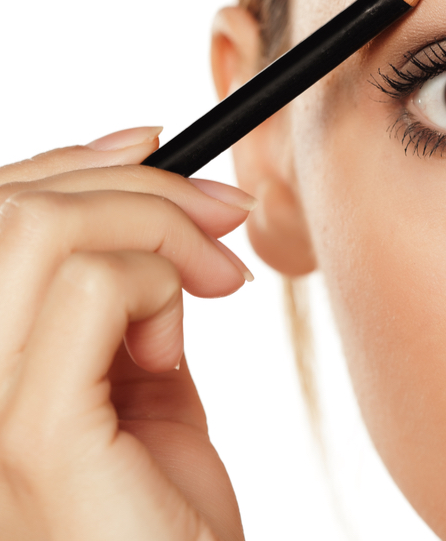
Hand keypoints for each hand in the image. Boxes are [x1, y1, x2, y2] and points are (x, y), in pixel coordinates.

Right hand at [0, 127, 252, 540]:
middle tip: (225, 214)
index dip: (74, 160)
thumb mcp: (138, 375)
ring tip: (217, 278)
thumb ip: (128, 295)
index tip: (159, 140)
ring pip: (44, 228)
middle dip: (139, 185)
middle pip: (16, 205)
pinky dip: (157, 286)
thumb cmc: (161, 504)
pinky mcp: (28, 431)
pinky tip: (179, 342)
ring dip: (155, 227)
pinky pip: (89, 287)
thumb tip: (149, 199)